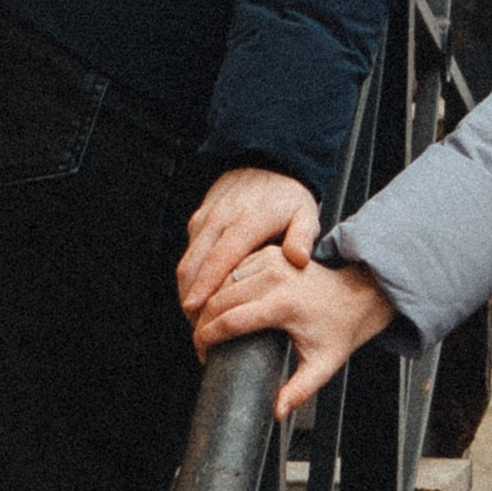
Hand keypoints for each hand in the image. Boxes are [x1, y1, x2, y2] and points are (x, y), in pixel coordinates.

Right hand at [177, 168, 319, 319]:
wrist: (267, 162)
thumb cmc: (288, 195)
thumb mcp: (305, 214)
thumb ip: (302, 237)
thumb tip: (299, 260)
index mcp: (246, 222)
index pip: (218, 259)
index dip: (205, 287)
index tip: (196, 311)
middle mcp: (220, 220)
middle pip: (193, 265)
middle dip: (190, 298)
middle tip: (197, 328)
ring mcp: (206, 219)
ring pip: (186, 261)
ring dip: (187, 290)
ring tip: (197, 319)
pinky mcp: (199, 220)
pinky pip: (189, 252)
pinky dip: (190, 276)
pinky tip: (200, 296)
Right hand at [191, 244, 395, 413]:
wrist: (356, 295)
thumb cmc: (338, 331)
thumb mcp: (322, 365)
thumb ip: (299, 390)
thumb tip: (277, 413)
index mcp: (283, 304)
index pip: (229, 320)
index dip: (207, 339)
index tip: (202, 354)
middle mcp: (275, 277)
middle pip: (218, 299)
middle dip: (201, 323)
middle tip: (200, 344)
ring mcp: (271, 261)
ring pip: (221, 281)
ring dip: (206, 302)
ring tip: (204, 326)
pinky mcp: (270, 254)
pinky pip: (233, 268)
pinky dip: (219, 286)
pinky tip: (215, 304)